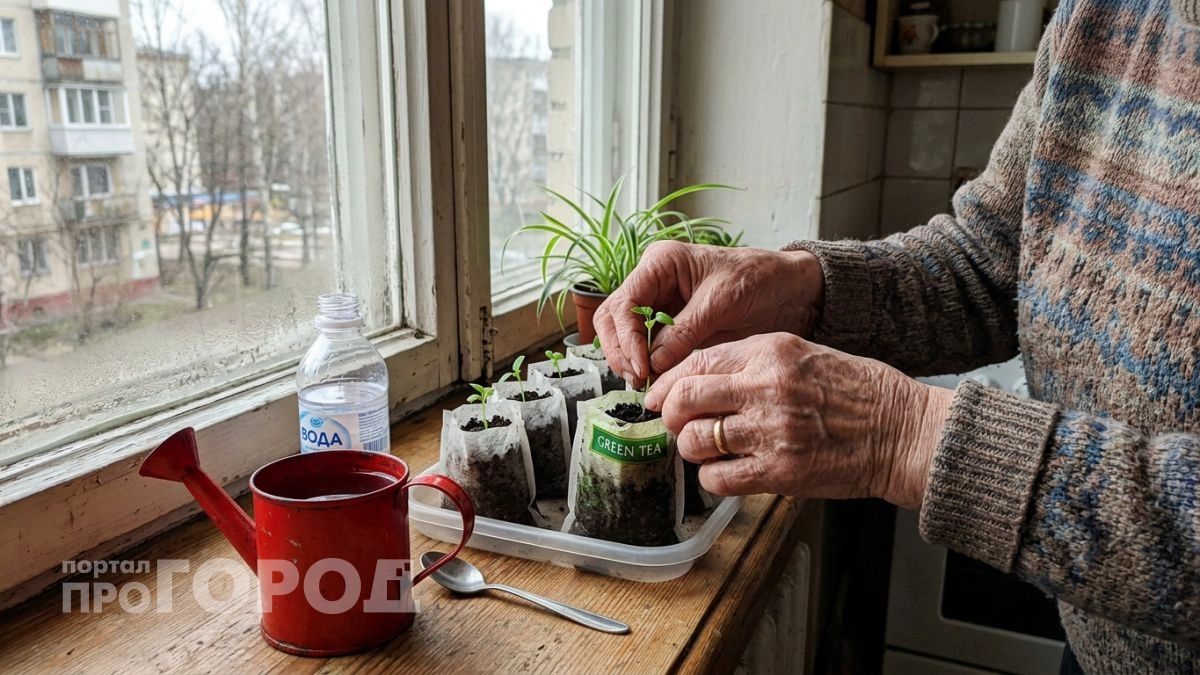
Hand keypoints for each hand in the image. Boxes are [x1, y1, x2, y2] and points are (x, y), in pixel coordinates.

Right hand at [593, 241, 824, 385]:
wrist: (790, 290)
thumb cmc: (759, 279)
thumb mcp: (722, 302)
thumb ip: (684, 331)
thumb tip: (652, 363)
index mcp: (660, 263)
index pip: (624, 302)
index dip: (626, 337)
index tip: (641, 367)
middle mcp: (653, 283)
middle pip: (613, 318)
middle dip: (620, 350)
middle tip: (638, 379)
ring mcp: (660, 306)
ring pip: (624, 335)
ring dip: (629, 360)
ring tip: (646, 383)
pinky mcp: (672, 328)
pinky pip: (648, 348)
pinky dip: (646, 365)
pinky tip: (657, 381)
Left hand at [645, 333, 953, 508]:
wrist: (902, 432)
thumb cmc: (858, 393)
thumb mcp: (805, 354)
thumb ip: (753, 361)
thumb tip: (700, 377)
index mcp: (771, 352)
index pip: (696, 360)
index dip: (669, 382)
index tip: (662, 396)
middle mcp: (766, 387)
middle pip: (685, 399)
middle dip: (672, 415)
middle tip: (678, 425)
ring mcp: (771, 431)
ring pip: (695, 441)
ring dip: (693, 449)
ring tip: (709, 450)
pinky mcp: (779, 473)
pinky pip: (718, 478)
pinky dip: (714, 477)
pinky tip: (730, 472)